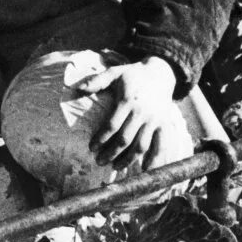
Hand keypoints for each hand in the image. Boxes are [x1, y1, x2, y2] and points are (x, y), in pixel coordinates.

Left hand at [74, 56, 176, 171]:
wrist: (161, 73)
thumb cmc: (133, 75)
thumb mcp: (115, 73)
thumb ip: (97, 80)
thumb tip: (76, 88)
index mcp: (127, 101)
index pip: (112, 125)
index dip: (101, 138)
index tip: (91, 148)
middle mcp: (142, 112)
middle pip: (125, 139)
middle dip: (111, 153)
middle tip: (99, 162)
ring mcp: (154, 120)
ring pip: (141, 145)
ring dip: (129, 159)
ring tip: (116, 167)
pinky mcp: (164, 124)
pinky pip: (161, 145)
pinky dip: (156, 159)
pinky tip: (146, 169)